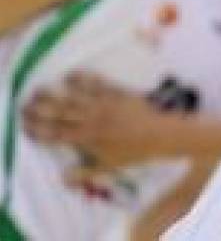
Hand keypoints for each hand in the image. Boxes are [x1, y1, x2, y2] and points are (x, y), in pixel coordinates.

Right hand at [22, 70, 169, 175]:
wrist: (162, 134)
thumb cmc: (136, 152)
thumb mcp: (110, 166)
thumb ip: (85, 171)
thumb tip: (62, 178)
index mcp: (89, 139)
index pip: (58, 135)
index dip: (40, 131)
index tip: (27, 126)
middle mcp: (92, 120)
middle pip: (61, 114)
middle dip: (40, 110)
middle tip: (25, 106)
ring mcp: (104, 105)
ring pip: (74, 98)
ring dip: (55, 94)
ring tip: (39, 90)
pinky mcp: (117, 93)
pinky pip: (97, 84)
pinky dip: (83, 79)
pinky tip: (71, 75)